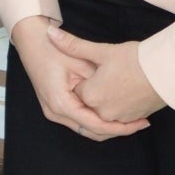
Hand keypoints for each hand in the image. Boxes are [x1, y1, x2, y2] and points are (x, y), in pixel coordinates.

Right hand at [9, 16, 148, 140]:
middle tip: (141, 123)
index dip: (118, 128)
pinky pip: (81, 121)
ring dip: (108, 127)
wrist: (33, 42)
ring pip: (86, 129)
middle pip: (91, 132)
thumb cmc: (53, 49)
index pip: (94, 125)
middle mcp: (56, 113)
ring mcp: (55, 112)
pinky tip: (115, 113)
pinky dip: (98, 120)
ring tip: (133, 120)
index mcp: (61, 103)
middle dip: (117, 131)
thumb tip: (122, 95)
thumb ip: (98, 80)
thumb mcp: (80, 60)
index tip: (138, 123)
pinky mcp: (58, 108)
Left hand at [47, 27, 168, 126]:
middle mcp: (102, 112)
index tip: (95, 66)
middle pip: (89, 103)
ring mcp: (119, 118)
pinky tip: (126, 92)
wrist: (168, 71)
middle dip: (94, 90)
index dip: (84, 77)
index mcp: (91, 96)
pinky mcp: (133, 120)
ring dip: (106, 101)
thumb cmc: (136, 59)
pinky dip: (119, 107)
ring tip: (117, 83)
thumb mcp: (103, 50)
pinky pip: (119, 118)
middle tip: (107, 74)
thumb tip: (49, 33)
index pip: (78, 90)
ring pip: (104, 112)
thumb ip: (74, 45)